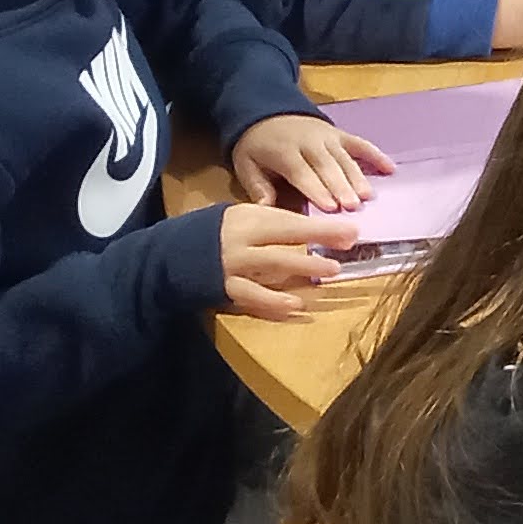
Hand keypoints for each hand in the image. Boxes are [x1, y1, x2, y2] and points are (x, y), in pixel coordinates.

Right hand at [210, 203, 347, 320]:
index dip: (320, 225)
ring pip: (272, 265)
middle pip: (284, 237)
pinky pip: (253, 296)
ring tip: (332, 270)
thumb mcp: (240, 219)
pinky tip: (295, 305)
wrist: (170, 257)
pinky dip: (273, 301)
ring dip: (303, 268)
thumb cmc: (214, 234)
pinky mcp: (226, 289)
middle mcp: (241, 239)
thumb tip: (314, 231)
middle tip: (349, 242)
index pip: (289, 219)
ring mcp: (233, 265)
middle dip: (318, 238)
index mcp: (246, 218)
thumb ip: (271, 224)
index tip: (351, 229)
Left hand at [229, 109, 375, 212]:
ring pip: (345, 158)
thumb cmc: (257, 146)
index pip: (303, 173)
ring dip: (357, 177)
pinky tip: (390, 169)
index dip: (317, 190)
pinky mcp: (339, 134)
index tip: (330, 208)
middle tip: (354, 206)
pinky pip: (360, 144)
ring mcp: (327, 136)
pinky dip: (375, 155)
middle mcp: (309, 143)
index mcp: (285, 152)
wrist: (265, 110)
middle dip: (341, 186)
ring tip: (368, 196)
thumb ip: (257, 187)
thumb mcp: (246, 165)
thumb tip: (265, 208)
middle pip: (327, 167)